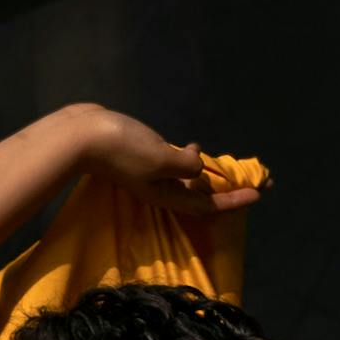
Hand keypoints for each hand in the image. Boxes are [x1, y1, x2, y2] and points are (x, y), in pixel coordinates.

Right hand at [72, 107, 264, 215]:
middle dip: (225, 190)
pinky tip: (191, 147)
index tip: (258, 195)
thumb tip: (198, 165)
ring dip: (206, 174)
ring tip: (224, 167)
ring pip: (186, 179)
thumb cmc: (122, 149)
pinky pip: (173, 164)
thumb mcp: (162, 159)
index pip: (207, 204)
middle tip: (252, 181)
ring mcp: (149, 173)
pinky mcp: (141, 156)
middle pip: (199, 195)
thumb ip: (186, 165)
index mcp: (166, 194)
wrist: (81, 135)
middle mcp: (160, 188)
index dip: (234, 201)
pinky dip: (188, 159)